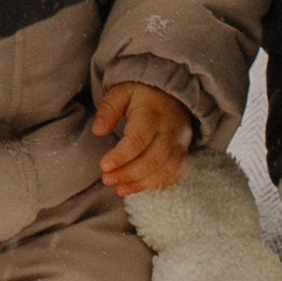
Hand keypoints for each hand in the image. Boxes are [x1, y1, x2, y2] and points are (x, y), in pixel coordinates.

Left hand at [94, 81, 192, 197]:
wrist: (172, 91)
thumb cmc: (141, 92)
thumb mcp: (121, 92)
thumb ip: (108, 109)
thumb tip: (98, 131)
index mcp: (152, 112)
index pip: (138, 139)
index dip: (121, 156)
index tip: (103, 166)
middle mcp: (170, 130)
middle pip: (152, 160)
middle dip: (128, 174)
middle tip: (107, 179)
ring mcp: (180, 143)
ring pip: (165, 170)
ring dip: (141, 184)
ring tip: (119, 189)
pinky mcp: (183, 152)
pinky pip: (174, 174)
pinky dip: (157, 185)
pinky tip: (137, 187)